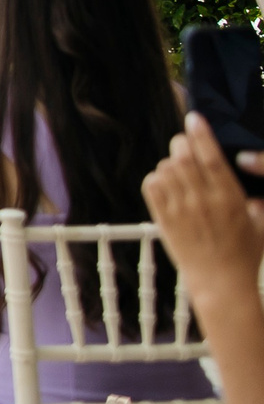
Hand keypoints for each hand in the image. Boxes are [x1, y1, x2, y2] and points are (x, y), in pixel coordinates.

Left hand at [146, 113, 263, 308]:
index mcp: (229, 199)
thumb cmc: (245, 255)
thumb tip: (251, 185)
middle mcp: (203, 201)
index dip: (201, 134)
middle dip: (182, 144)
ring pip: (165, 168)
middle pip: (183, 157)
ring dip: (170, 163)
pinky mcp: (163, 220)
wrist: (221, 284)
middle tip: (185, 146)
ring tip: (179, 171)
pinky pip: (151, 185)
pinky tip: (167, 185)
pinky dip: (156, 178)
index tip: (194, 119)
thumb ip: (256, 202)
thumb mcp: (260, 225)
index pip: (211, 157)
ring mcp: (180, 210)